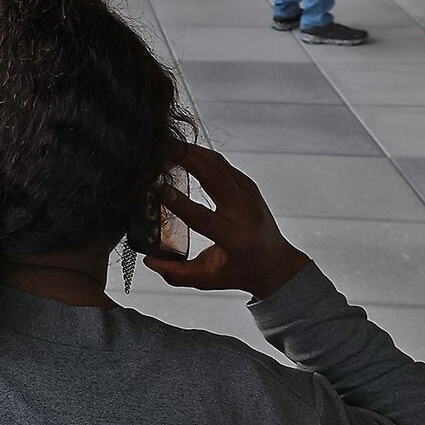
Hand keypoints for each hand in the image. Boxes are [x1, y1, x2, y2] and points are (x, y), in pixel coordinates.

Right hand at [143, 143, 308, 299]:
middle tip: (157, 148)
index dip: (178, 202)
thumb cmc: (239, 272)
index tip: (155, 187)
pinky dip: (200, 154)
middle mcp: (244, 213)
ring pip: (217, 163)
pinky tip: (181, 150)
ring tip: (164, 145)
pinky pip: (221, 163)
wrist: (276, 263)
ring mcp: (249, 195)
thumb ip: (176, 274)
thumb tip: (148, 260)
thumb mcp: (208, 280)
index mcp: (235, 238)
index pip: (203, 217)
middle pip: (213, 176)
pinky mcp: (248, 185)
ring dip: (190, 151)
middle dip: (183, 158)